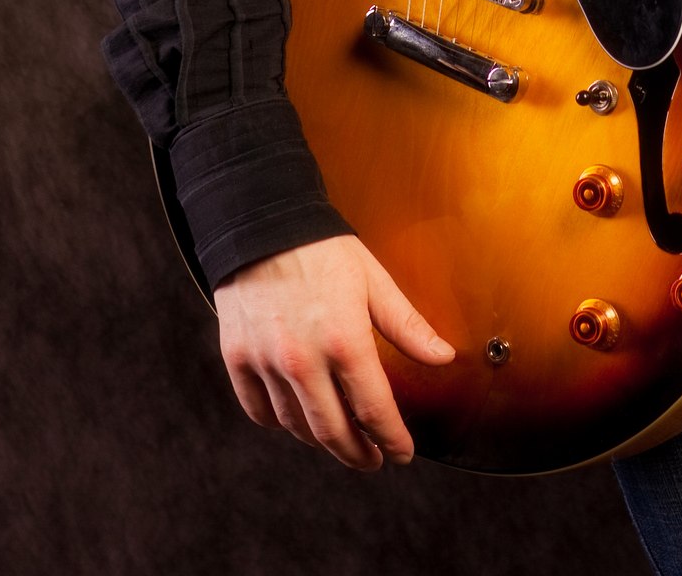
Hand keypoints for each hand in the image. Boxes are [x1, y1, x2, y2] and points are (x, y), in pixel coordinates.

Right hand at [213, 233, 454, 469]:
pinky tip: (296, 417)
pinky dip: (279, 422)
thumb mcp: (373, 280)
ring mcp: (266, 362)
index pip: (375, 411)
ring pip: (296, 425)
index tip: (401, 453)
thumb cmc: (321, 248)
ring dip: (321, 440)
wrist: (261, 222)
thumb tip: (443, 356)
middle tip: (372, 458)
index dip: (392, 440)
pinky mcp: (238, 358)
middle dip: (358, 454)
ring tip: (340, 437)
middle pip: (333, 432)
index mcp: (344, 340)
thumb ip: (407, 325)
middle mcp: (303, 359)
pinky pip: (259, 410)